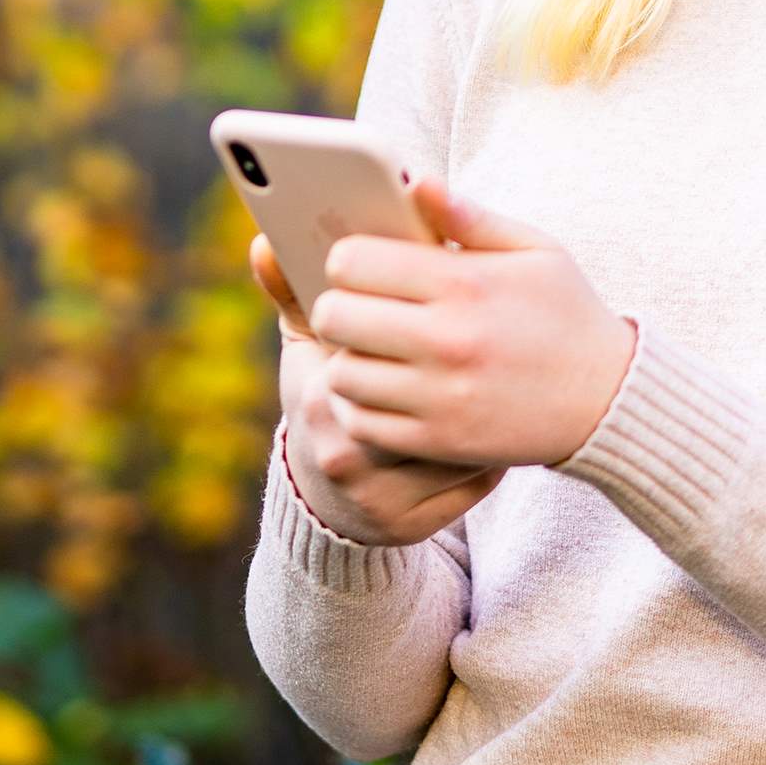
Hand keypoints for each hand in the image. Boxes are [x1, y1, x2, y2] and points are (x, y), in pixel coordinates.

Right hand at [254, 231, 504, 545]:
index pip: (388, 342)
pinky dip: (492, 452)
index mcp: (322, 392)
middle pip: (434, 390)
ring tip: (499, 381)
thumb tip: (266, 239)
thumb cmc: (324, 398)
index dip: (425, 317)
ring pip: (462, 436)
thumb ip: (295, 289)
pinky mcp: (411, 525)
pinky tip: (497, 429)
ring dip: (488, 409)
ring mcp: (378, 494)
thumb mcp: (306, 347)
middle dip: (463, 362)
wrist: (328, 498)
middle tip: (488, 335)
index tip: (446, 301)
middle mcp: (344, 449)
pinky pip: (477, 477)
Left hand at [307, 173, 637, 472]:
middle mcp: (449, 339)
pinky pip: (363, 423)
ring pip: (342, 373)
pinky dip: (361, 406)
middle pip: (336, 315)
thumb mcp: (534, 250)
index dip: (346, 258)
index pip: (353, 261)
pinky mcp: (440, 440)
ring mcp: (442, 395)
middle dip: (338, 305)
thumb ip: (469, 215)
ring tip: (370, 350)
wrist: (610, 400)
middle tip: (358, 308)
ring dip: (347, 358)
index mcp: (466, 283)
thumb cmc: (565, 314)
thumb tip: (415, 181)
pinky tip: (382, 390)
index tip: (360, 266)